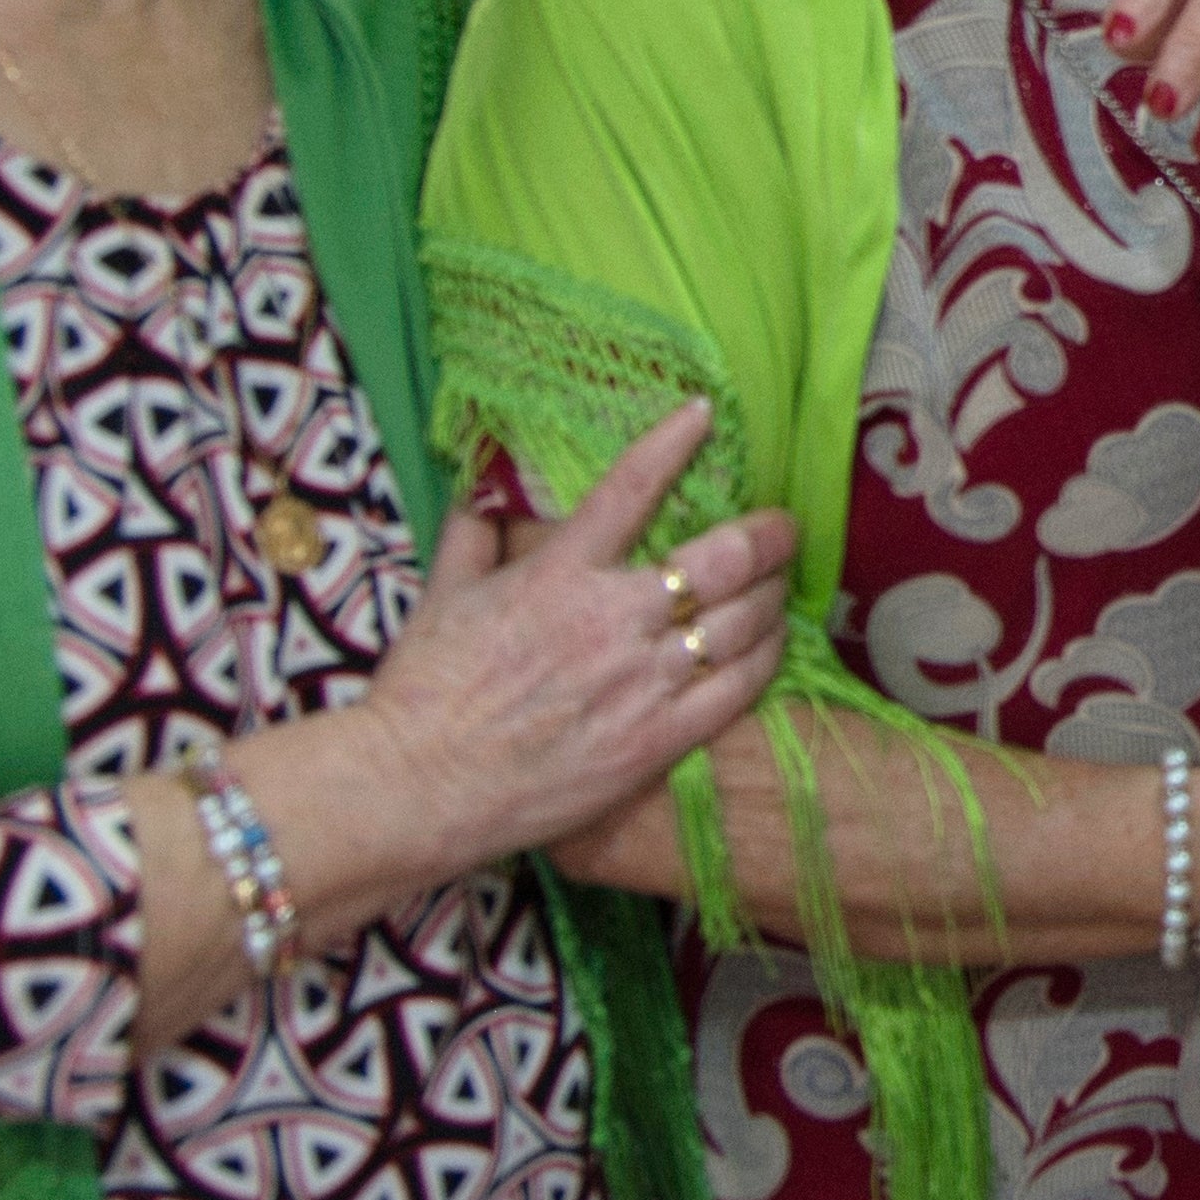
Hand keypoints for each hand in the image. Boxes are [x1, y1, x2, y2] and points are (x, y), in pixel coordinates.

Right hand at [350, 401, 792, 879]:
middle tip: (782, 527)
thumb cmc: (423, 692)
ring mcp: (642, 681)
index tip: (703, 413)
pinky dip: (766, 659)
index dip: (673, 442)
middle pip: (722, 559)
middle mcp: (612, 619)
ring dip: (772, 596)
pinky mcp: (658, 739)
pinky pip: (738, 689)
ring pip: (744, 622)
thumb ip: (471, 534)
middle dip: (767, 535)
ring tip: (779, 586)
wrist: (416, 786)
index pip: (630, 487)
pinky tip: (772, 646)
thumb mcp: (440, 595)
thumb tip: (484, 488)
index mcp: (559, 573)